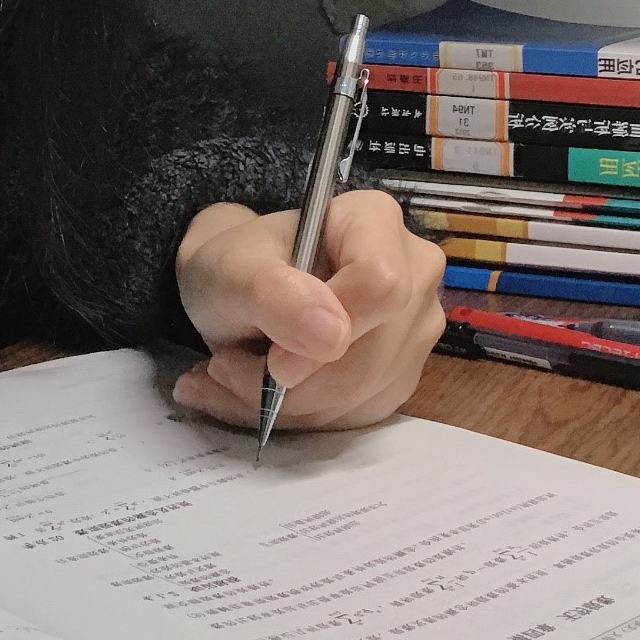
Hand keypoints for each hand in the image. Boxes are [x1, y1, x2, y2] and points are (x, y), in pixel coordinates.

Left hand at [173, 191, 445, 430]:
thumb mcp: (232, 269)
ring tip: (234, 377)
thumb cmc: (238, 264)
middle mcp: (412, 273)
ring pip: (362, 394)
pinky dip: (300, 417)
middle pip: (371, 355)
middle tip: (226, 369)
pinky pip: (357, 416)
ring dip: (288, 404)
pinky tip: (260, 396)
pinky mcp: (399, 376)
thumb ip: (274, 293)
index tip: (273, 358)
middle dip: (294, 383)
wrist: (238, 289)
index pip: (380, 285)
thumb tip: (331, 335)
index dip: (329, 333)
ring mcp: (413, 329)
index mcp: (375, 221)